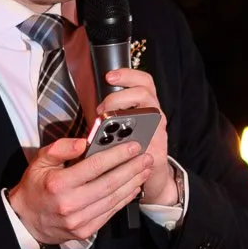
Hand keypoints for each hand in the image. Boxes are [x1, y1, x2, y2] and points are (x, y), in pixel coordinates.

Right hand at [7, 136, 149, 245]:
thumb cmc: (35, 187)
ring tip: (144, 170)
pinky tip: (134, 187)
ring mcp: (79, 221)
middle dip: (131, 169)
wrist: (26, 221)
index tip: (133, 146)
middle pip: (109, 184)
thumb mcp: (39, 162)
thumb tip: (84, 142)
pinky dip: (125, 199)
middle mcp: (70, 204)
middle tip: (147, 158)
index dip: (117, 156)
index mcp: (58, 184)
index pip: (94, 167)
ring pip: (113, 200)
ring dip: (132, 184)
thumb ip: (60, 149)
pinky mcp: (86, 231)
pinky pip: (110, 213)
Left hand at [96, 67, 175, 206]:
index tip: (109, 77)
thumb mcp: (120, 126)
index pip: (143, 81)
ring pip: (150, 114)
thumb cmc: (129, 148)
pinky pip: (147, 143)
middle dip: (119, 97)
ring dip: (125, 117)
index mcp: (144, 106)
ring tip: (108, 128)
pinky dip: (130, 144)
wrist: (150, 174)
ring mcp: (158, 132)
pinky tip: (116, 147)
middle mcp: (155, 116)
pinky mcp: (157, 151)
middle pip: (145, 93)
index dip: (128, 75)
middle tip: (102, 109)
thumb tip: (88, 108)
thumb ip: (110, 115)